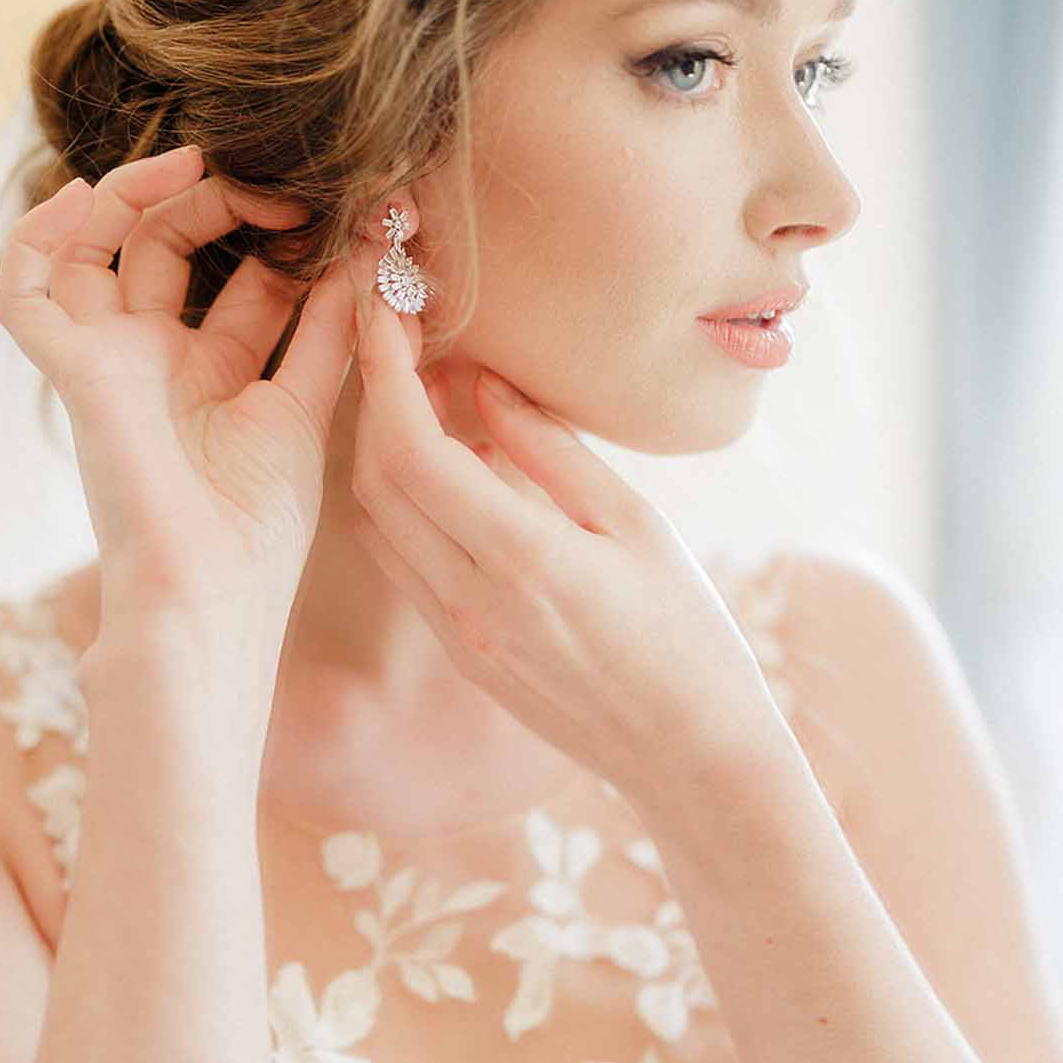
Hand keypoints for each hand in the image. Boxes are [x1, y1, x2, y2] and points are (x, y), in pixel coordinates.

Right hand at [0, 146, 356, 649]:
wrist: (207, 597)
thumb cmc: (256, 532)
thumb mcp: (304, 411)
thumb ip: (327, 333)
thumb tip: (364, 254)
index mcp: (211, 376)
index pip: (243, 279)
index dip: (282, 237)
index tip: (334, 208)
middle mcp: (154, 363)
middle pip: (169, 247)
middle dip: (218, 203)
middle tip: (274, 187)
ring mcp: (108, 364)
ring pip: (93, 249)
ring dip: (135, 194)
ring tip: (191, 163)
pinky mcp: (72, 373)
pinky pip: (21, 292)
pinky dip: (36, 238)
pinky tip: (82, 198)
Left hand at [346, 269, 786, 811]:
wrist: (690, 755)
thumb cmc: (688, 634)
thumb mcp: (635, 524)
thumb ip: (549, 450)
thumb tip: (482, 380)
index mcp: (522, 560)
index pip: (412, 449)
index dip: (383, 371)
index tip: (385, 307)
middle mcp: (470, 601)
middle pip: (375, 480)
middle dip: (373, 397)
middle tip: (406, 335)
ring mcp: (457, 634)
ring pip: (377, 521)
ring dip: (382, 449)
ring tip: (428, 391)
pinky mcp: (459, 652)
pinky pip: (403, 560)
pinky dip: (404, 499)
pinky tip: (447, 465)